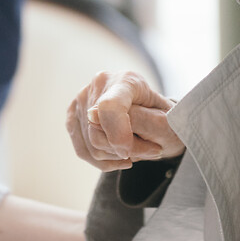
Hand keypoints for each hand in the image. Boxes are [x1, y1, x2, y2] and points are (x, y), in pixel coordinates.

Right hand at [66, 70, 183, 170]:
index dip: (117, 135)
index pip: (110, 107)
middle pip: (99, 131)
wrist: (157, 119)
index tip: (129, 154)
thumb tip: (94, 117)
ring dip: (115, 157)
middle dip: (125, 151)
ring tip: (136, 151)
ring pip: (90, 144)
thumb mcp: (166, 121)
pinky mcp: (73, 113)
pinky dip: (102, 160)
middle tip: (150, 151)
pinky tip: (119, 157)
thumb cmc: (164, 119)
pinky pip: (83, 149)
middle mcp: (100, 83)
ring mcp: (83, 98)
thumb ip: (137, 117)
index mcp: (127, 80)